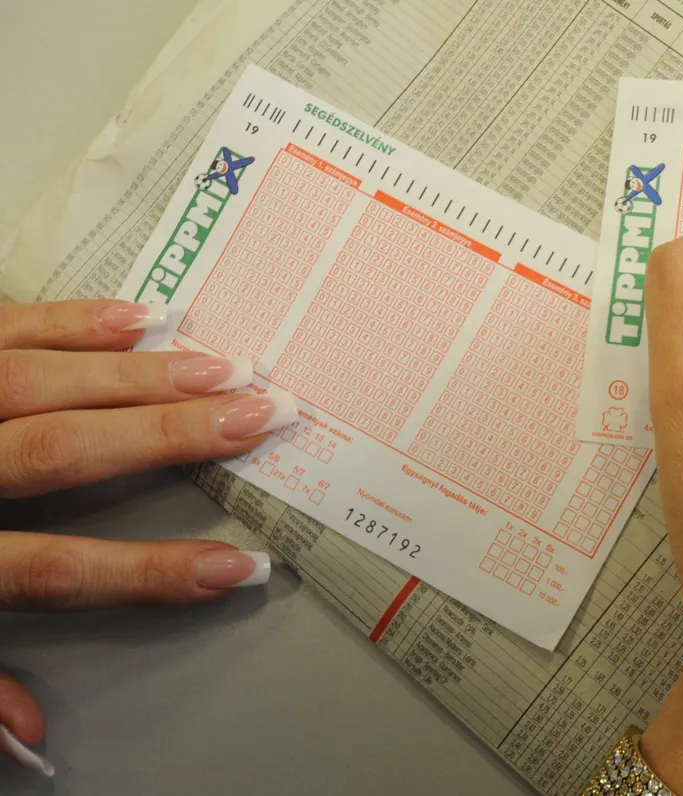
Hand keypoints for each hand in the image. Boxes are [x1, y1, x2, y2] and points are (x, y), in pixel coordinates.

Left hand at [0, 299, 291, 774]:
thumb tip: (29, 734)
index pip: (56, 570)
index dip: (151, 571)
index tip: (238, 567)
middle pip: (61, 451)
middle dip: (170, 433)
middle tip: (258, 415)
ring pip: (35, 380)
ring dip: (137, 371)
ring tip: (219, 364)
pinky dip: (71, 320)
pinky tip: (135, 315)